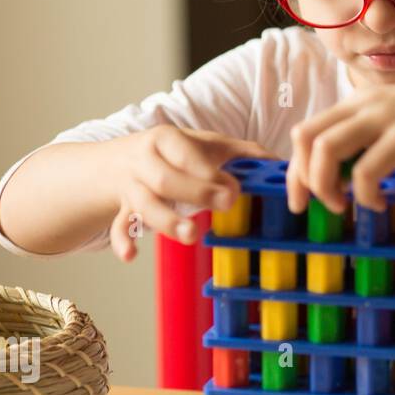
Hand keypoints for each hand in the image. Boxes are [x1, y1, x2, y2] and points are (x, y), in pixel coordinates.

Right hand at [107, 126, 275, 260]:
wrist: (117, 159)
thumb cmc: (174, 152)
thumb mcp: (205, 144)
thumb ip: (241, 151)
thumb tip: (277, 162)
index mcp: (166, 139)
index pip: (186, 154)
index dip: (209, 172)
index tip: (233, 188)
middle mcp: (144, 161)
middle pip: (165, 179)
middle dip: (196, 193)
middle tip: (226, 204)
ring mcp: (130, 186)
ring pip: (143, 204)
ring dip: (166, 221)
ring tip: (191, 234)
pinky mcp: (122, 208)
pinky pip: (119, 225)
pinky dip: (123, 239)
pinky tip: (131, 255)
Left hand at [286, 79, 394, 214]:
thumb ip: (378, 137)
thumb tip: (357, 167)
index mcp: (364, 101)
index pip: (310, 128)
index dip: (296, 164)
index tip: (301, 194)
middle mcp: (367, 104)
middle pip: (306, 136)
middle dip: (299, 176)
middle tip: (307, 205)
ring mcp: (385, 117)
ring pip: (325, 150)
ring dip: (324, 184)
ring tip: (343, 205)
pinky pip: (365, 171)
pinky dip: (363, 194)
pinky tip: (377, 204)